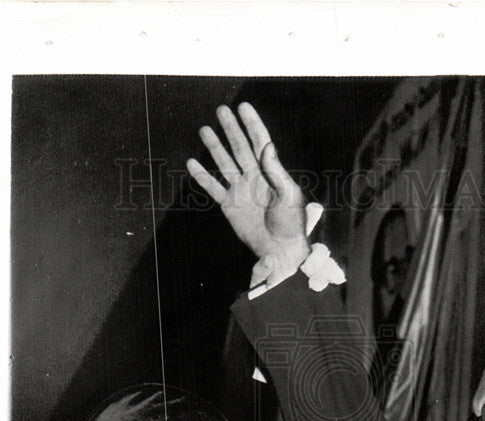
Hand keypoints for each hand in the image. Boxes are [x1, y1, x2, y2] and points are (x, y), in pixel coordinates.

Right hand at [187, 103, 308, 273]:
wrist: (281, 250)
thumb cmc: (291, 224)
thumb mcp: (289, 195)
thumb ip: (276, 171)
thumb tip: (267, 145)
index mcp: (271, 173)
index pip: (260, 142)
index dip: (252, 124)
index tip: (243, 106)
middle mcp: (255, 178)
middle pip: (240, 147)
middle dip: (231, 129)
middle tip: (221, 110)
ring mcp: (241, 191)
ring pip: (225, 163)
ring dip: (215, 147)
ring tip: (205, 130)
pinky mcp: (230, 206)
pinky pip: (213, 188)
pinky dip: (202, 177)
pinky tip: (192, 163)